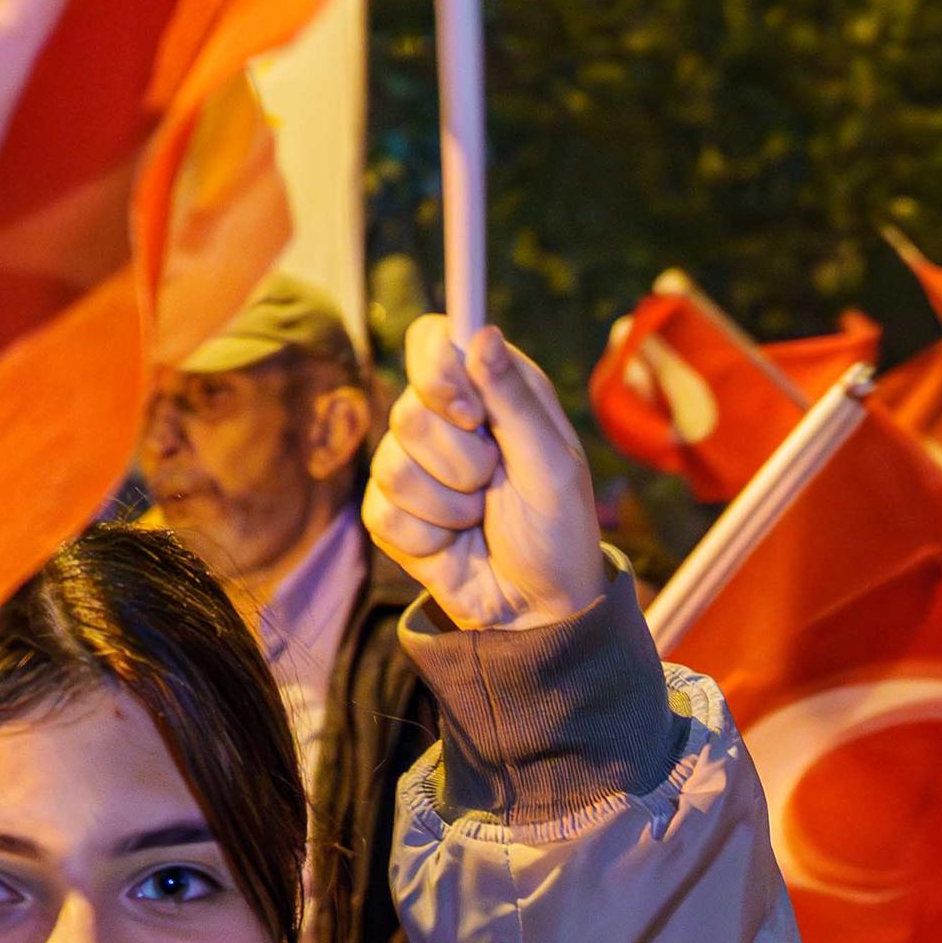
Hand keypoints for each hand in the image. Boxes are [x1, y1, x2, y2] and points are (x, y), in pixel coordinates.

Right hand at [367, 320, 606, 632]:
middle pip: (407, 409)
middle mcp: (446, 420)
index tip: (468, 413)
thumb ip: (515, 401)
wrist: (538, 608)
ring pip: (392, 465)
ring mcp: (412, 466)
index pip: (430, 339)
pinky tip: (454, 544)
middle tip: (494, 484)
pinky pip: (383, 513)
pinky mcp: (391, 513)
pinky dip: (427, 537)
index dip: (435, 370)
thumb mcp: (553, 466)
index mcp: (490, 390)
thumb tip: (482, 333)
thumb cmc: (558, 532)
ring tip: (480, 518)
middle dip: (460, 461)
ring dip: (448, 505)